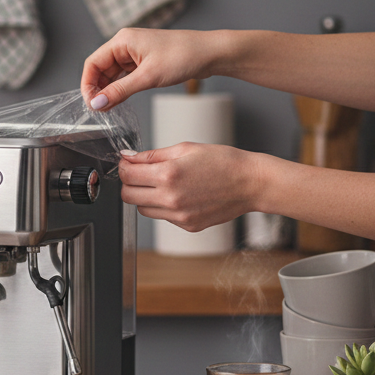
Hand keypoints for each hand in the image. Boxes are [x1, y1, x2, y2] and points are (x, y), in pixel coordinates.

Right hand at [81, 28, 225, 109]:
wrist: (211, 53)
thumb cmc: (184, 55)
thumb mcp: (147, 77)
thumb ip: (119, 91)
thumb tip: (98, 104)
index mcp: (123, 40)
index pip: (92, 63)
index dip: (87, 84)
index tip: (90, 104)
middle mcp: (126, 44)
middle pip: (100, 69)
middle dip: (98, 90)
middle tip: (99, 110)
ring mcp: (135, 53)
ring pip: (112, 74)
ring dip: (109, 91)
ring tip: (109, 108)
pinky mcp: (144, 61)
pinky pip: (124, 76)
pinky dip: (120, 89)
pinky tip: (120, 100)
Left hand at [118, 143, 262, 230]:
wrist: (251, 183)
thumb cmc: (223, 162)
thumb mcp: (186, 149)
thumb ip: (152, 156)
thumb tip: (128, 157)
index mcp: (168, 175)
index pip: (127, 175)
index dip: (124, 167)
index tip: (128, 163)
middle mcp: (170, 198)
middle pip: (128, 196)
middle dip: (129, 183)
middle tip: (140, 174)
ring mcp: (178, 216)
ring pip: (143, 209)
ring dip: (145, 196)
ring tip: (163, 183)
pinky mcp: (186, 225)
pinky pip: (162, 217)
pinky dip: (163, 206)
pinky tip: (180, 194)